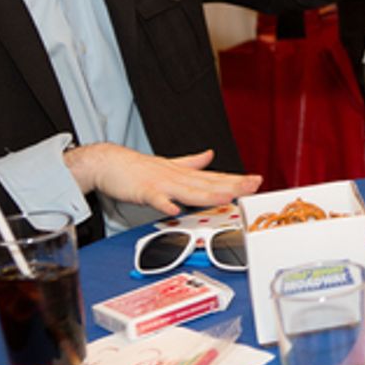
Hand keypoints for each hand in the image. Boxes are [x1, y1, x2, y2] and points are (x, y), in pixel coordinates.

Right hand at [64, 144, 261, 215]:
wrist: (108, 163)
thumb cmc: (138, 168)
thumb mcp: (170, 164)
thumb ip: (191, 162)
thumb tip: (209, 155)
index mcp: (185, 174)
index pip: (215, 177)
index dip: (236, 179)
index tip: (256, 181)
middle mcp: (178, 178)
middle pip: (209, 184)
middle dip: (232, 185)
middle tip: (253, 185)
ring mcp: (162, 184)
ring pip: (189, 190)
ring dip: (208, 195)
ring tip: (227, 197)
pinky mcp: (143, 191)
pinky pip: (156, 198)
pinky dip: (165, 204)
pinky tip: (175, 209)